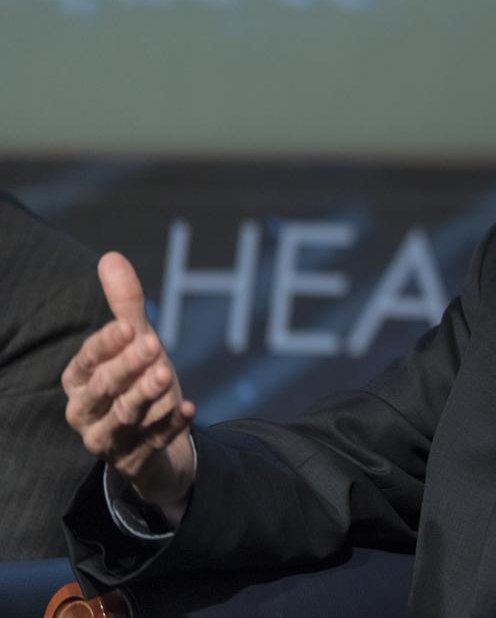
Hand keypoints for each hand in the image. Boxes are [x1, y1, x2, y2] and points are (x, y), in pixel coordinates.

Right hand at [63, 252, 195, 525]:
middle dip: (127, 367)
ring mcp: (109, 440)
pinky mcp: (135, 462)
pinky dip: (171, 427)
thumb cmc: (139, 382)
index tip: (130, 326)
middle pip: (103, 391)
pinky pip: (152, 444)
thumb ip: (124, 306)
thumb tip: (112, 257)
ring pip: (123, 419)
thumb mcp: (136, 344)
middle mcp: (87, 413)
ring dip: (145, 396)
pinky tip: (191, 409)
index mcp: (80, 382)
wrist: (158, 441)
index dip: (106, 344)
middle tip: (154, 346)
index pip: (87, 361)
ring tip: (167, 374)